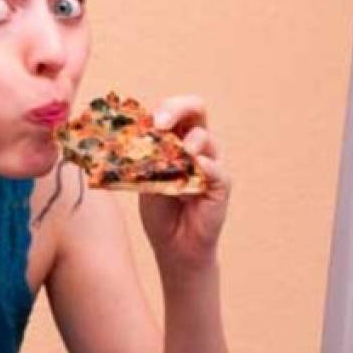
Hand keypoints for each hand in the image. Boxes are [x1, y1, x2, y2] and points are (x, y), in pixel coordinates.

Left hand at [138, 95, 231, 267]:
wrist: (173, 244)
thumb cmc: (159, 209)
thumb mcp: (144, 179)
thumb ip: (143, 158)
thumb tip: (130, 138)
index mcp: (176, 138)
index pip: (175, 110)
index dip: (163, 108)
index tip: (148, 120)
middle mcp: (197, 145)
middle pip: (196, 110)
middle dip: (178, 109)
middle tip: (161, 122)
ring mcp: (211, 163)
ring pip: (205, 138)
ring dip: (189, 141)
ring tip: (178, 151)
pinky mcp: (221, 185)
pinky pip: (217, 170)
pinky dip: (206, 165)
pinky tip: (197, 166)